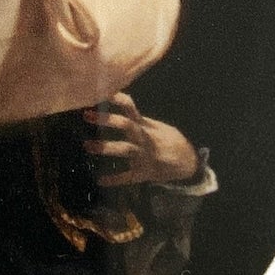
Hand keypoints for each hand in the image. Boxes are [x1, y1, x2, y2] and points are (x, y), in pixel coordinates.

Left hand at [83, 92, 202, 186]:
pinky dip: (114, 179)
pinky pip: (127, 177)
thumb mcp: (159, 127)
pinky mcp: (144, 173)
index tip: (99, 93)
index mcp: (146, 126)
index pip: (130, 108)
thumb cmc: (172, 142)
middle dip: (107, 119)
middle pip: (126, 125)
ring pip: (125, 149)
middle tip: (86, 115)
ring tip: (87, 146)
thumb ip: (141, 121)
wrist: (189, 163)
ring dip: (106, 147)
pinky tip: (100, 181)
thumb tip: (122, 110)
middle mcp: (144, 139)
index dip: (116, 99)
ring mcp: (144, 156)